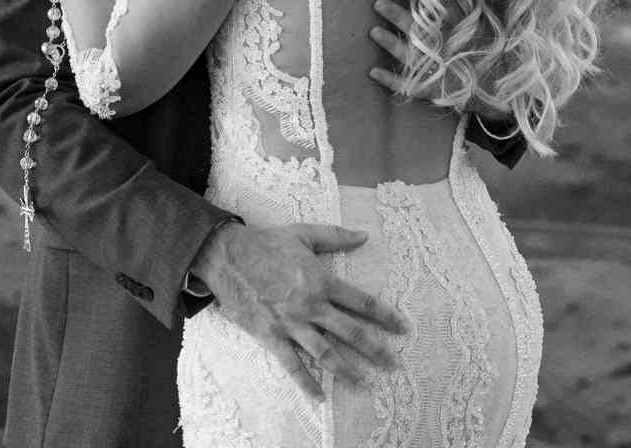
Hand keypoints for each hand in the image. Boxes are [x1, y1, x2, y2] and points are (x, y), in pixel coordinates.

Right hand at [191, 221, 406, 396]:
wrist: (226, 255)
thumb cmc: (265, 243)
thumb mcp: (302, 233)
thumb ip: (336, 236)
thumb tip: (364, 235)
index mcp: (322, 281)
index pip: (363, 303)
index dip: (386, 316)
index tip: (403, 328)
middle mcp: (311, 306)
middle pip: (351, 333)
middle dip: (376, 350)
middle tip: (395, 365)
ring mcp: (291, 323)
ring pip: (326, 353)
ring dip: (348, 371)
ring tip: (365, 385)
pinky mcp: (271, 335)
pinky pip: (292, 363)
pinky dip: (306, 382)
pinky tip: (319, 398)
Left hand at [368, 0, 510, 125]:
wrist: (502, 91)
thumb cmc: (484, 53)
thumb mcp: (479, 26)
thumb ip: (459, 4)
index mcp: (461, 30)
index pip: (442, 3)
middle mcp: (447, 48)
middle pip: (420, 29)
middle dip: (398, 15)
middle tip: (378, 3)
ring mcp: (439, 70)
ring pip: (410, 55)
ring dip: (390, 43)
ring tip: (373, 31)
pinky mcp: (432, 90)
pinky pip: (407, 85)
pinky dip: (390, 79)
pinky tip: (372, 72)